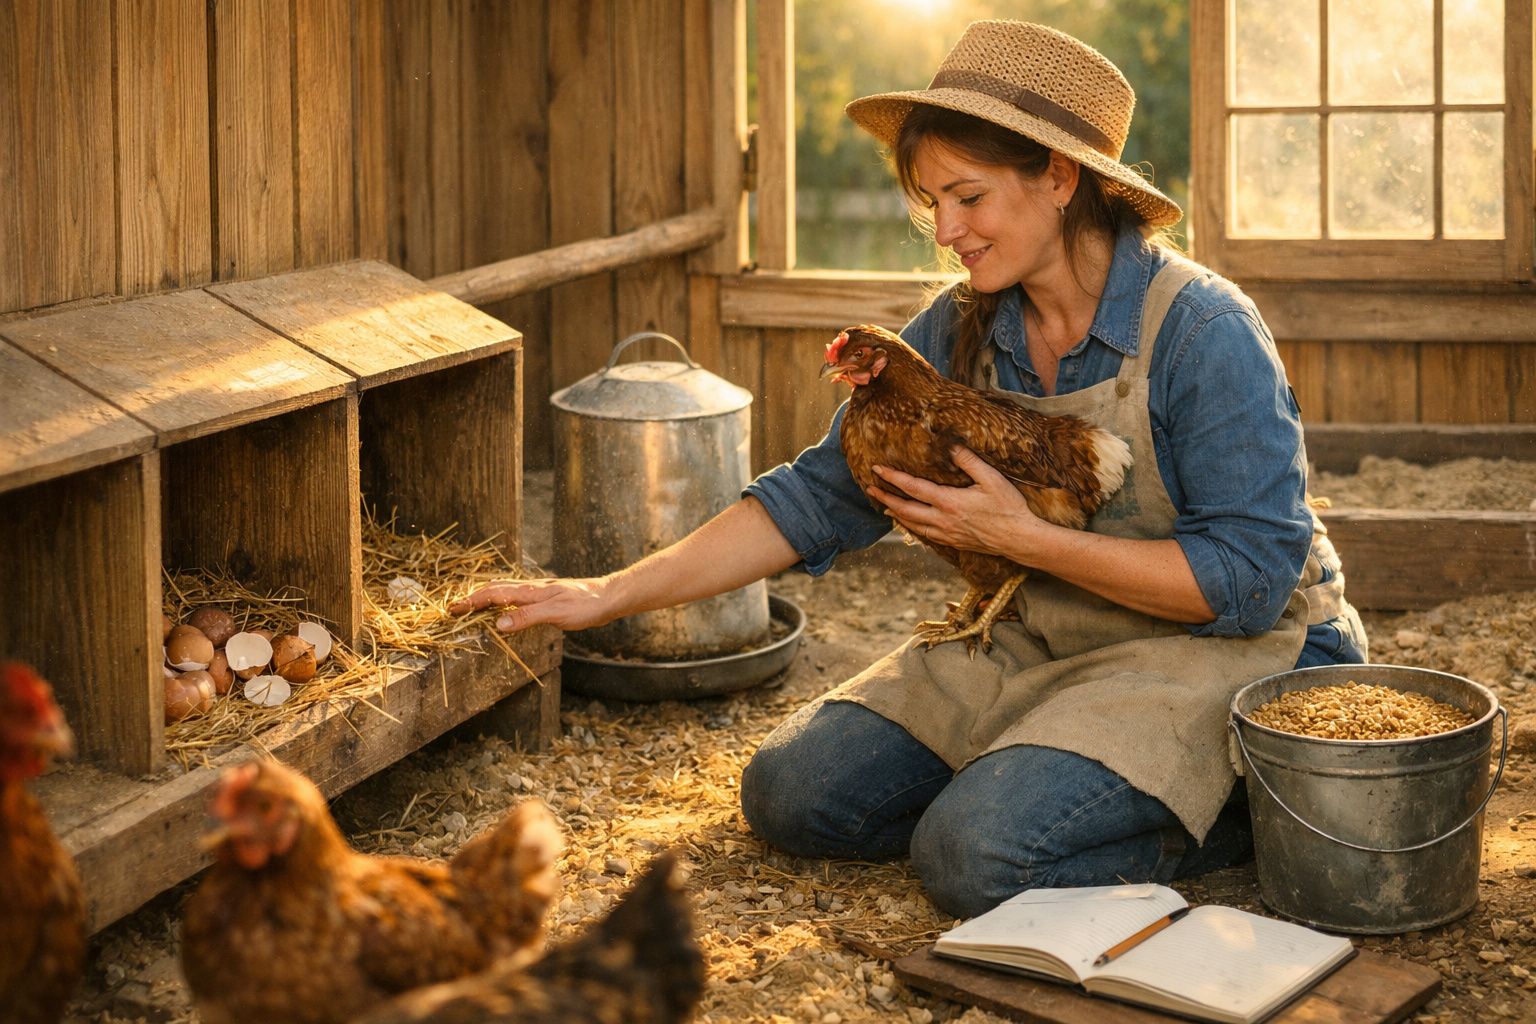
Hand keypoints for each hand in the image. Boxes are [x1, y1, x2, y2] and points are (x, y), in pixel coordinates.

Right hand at [449, 577, 614, 632]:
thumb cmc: (586, 605)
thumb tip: (499, 624)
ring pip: (505, 592)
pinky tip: (504, 608)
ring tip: (471, 606)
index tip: (453, 609)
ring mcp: (539, 592)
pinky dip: (502, 601)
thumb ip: (527, 617)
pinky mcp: (546, 598)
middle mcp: (531, 589)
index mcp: (530, 591)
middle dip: (473, 598)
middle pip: (495, 589)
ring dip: (485, 598)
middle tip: (454, 608)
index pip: (493, 594)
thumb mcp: (556, 614)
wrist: (609, 597)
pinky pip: (517, 598)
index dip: (472, 602)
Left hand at [867, 445, 1041, 556]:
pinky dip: (912, 526)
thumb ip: (969, 461)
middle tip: (869, 490)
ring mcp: (947, 533)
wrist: (1019, 539)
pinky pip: (926, 534)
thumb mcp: (991, 479)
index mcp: (949, 502)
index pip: (912, 487)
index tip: (877, 469)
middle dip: (885, 498)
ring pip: (913, 524)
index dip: (892, 477)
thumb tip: (950, 446)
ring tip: (885, 507)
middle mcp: (943, 520)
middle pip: (905, 509)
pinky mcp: (954, 542)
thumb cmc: (1008, 507)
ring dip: (897, 514)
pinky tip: (911, 523)